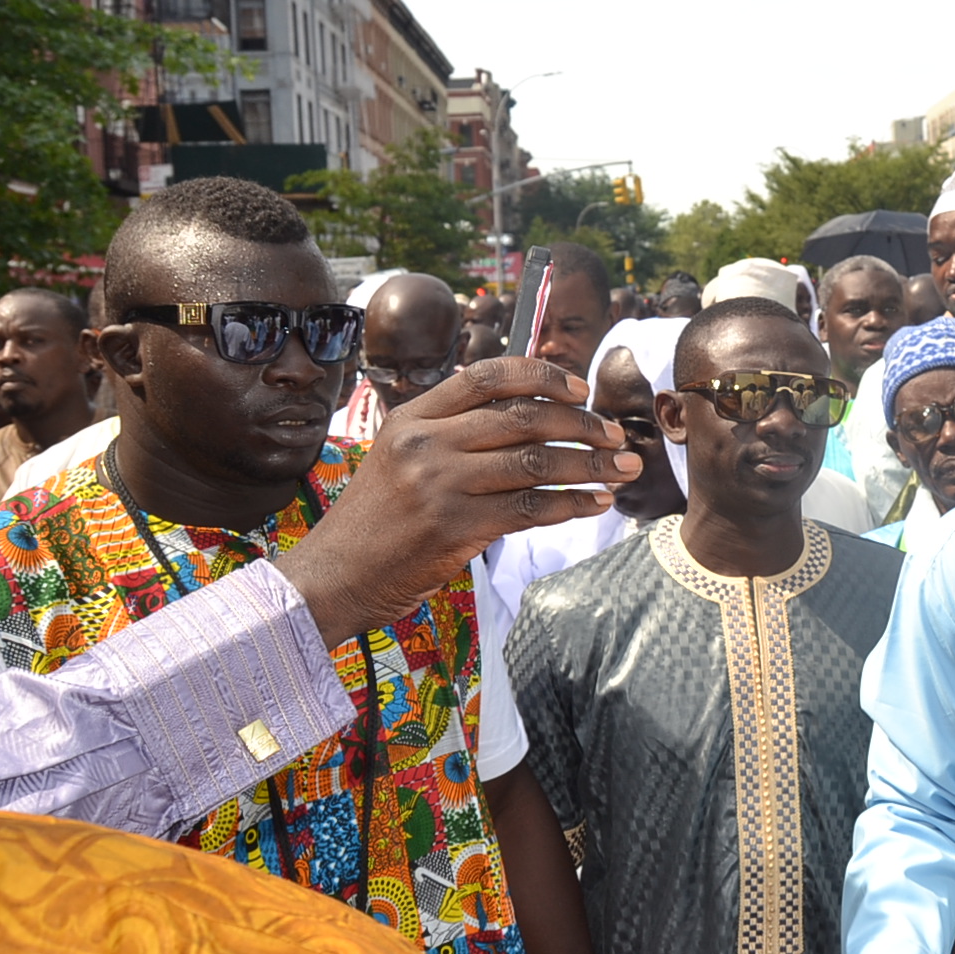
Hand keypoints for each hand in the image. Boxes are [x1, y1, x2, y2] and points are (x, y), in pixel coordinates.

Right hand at [274, 356, 639, 641]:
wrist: (332, 578)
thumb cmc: (375, 523)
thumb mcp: (399, 458)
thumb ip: (452, 435)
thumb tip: (529, 418)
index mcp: (412, 417)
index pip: (487, 375)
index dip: (541, 375)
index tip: (580, 387)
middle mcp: (425, 442)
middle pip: (523, 417)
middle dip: (583, 424)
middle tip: (616, 436)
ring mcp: (439, 483)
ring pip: (536, 462)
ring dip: (590, 465)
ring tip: (622, 470)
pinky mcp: (454, 527)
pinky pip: (531, 508)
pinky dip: (572, 504)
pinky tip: (596, 503)